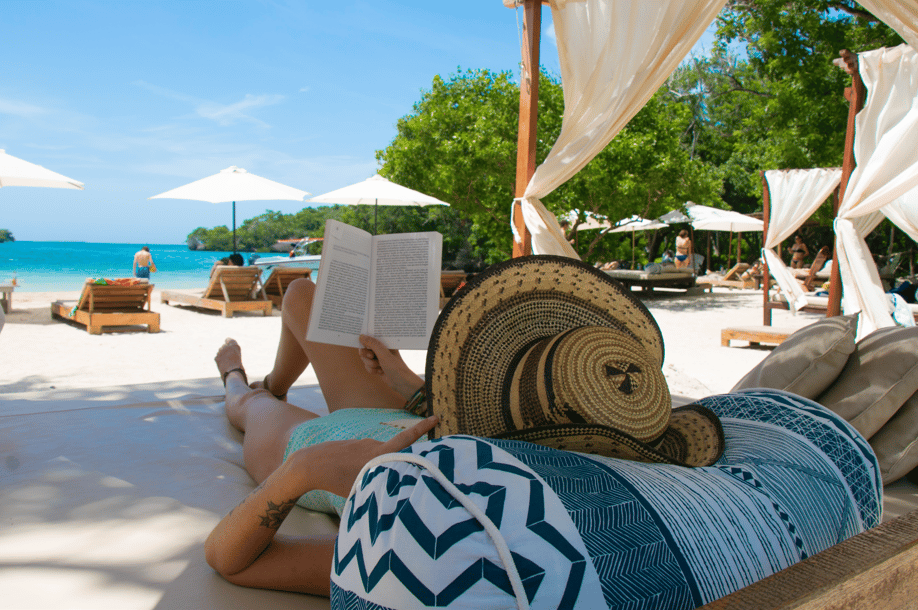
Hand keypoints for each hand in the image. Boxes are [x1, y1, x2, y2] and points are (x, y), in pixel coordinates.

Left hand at [288, 415, 437, 497]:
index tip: (436, 417)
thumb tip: (400, 494)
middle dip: (407, 451)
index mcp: (380, 454)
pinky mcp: (352, 445)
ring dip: (378, 466)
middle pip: (396, 450)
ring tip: (364, 480)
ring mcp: (362, 443)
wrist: (310, 464)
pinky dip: (363, 465)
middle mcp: (374, 445)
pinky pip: (364, 456)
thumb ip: (383, 487)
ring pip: (377, 456)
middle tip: (418, 448)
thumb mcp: (364, 486)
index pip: (407, 439)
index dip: (423, 428)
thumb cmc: (337, 479)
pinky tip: (350, 475)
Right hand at [358, 334, 423, 398]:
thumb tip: (361, 336)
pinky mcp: (377, 366)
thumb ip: (373, 344)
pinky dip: (372, 370)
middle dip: (366, 355)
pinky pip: (367, 366)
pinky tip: (380, 372)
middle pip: (365, 349)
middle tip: (372, 357)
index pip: (370, 338)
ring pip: (365, 359)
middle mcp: (381, 349)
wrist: (402, 383)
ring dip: (370, 364)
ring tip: (379, 367)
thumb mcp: (384, 354)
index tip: (366, 348)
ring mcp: (379, 358)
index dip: (365, 343)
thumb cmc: (396, 367)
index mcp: (385, 342)